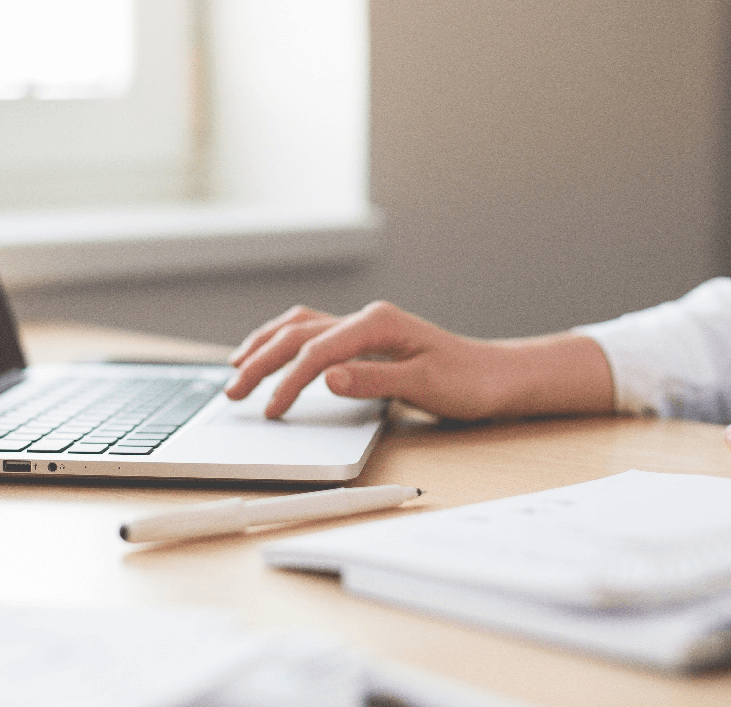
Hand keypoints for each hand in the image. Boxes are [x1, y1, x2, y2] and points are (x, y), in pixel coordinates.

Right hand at [224, 301, 613, 419]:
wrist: (498, 377)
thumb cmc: (469, 382)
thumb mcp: (425, 386)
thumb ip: (373, 380)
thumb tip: (326, 378)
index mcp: (378, 324)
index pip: (317, 351)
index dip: (288, 382)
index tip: (271, 411)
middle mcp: (366, 319)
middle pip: (298, 334)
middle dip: (260, 361)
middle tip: (233, 393)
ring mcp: (363, 328)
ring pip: (299, 327)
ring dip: (265, 346)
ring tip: (235, 368)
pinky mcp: (364, 341)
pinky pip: (312, 334)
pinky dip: (284, 343)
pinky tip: (271, 355)